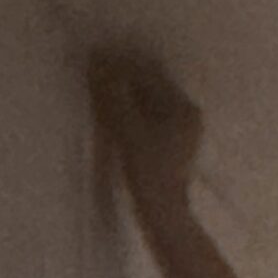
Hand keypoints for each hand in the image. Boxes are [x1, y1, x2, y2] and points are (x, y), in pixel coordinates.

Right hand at [89, 47, 203, 193]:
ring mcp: (178, 133)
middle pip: (147, 87)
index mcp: (183, 107)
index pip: (147, 75)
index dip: (119, 65)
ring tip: (95, 89)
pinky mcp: (166, 149)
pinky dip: (125, 113)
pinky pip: (143, 120)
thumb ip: (113, 95)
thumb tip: (96, 60)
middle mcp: (186, 115)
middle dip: (119, 79)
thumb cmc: (150, 174)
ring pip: (144, 103)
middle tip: (91, 73)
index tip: (93, 59)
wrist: (163, 218)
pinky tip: (107, 112)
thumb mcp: (129, 130)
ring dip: (120, 95)